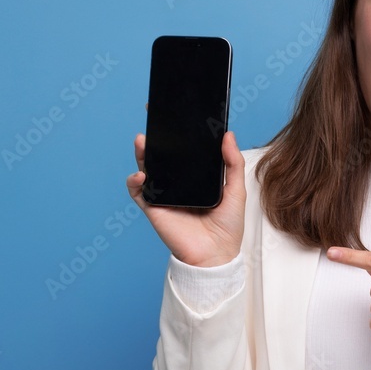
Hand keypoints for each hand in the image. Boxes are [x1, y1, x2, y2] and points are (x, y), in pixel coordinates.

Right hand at [126, 126, 245, 267]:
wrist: (216, 255)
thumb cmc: (228, 227)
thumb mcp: (235, 190)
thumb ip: (232, 163)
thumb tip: (228, 135)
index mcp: (196, 178)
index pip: (184, 152)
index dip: (177, 134)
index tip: (174, 114)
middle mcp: (178, 184)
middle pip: (162, 157)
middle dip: (155, 139)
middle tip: (153, 119)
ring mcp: (164, 195)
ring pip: (147, 169)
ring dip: (141, 154)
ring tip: (142, 141)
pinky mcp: (154, 208)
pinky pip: (138, 192)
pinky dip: (135, 182)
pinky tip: (141, 175)